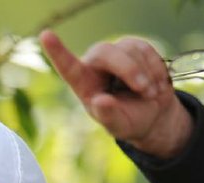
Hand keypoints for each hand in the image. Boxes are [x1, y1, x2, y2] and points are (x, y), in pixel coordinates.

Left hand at [39, 30, 193, 158]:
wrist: (151, 115)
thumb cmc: (128, 121)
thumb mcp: (118, 126)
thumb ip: (108, 116)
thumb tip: (101, 101)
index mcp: (84, 84)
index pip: (68, 67)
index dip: (57, 52)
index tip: (46, 35)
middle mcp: (95, 64)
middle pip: (106, 53)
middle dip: (129, 70)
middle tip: (144, 91)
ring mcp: (115, 53)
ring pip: (130, 49)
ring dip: (146, 74)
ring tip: (149, 94)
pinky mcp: (134, 47)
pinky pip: (146, 49)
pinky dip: (156, 69)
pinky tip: (157, 85)